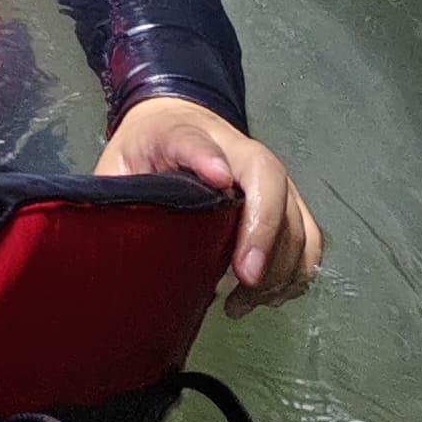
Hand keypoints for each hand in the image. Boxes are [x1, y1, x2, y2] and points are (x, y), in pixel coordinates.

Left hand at [97, 96, 322, 312]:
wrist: (175, 120)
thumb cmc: (145, 149)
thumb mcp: (119, 162)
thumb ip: (118, 191)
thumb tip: (113, 239)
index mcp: (185, 133)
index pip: (196, 140)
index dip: (207, 157)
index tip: (217, 178)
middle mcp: (239, 151)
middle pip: (269, 180)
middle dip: (264, 232)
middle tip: (244, 280)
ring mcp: (269, 177)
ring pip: (296, 216)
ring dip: (281, 266)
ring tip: (242, 300)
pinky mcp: (287, 203)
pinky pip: (308, 239)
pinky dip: (296, 273)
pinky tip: (263, 296)